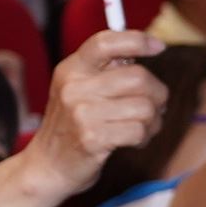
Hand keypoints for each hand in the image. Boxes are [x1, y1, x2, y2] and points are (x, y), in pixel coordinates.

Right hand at [24, 29, 169, 195]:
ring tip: (141, 127)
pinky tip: (132, 141)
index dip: (136, 40)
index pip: (105, 42)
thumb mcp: (77, 90)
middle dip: (157, 94)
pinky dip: (143, 138)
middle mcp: (73, 88)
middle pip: (138, 77)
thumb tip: (147, 47)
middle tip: (154, 106)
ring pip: (144, 107)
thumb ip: (105, 70)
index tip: (158, 47)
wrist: (47, 166)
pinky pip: (138, 130)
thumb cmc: (71, 126)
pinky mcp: (92, 139)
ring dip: (152, 120)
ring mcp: (81, 114)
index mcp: (71, 69)